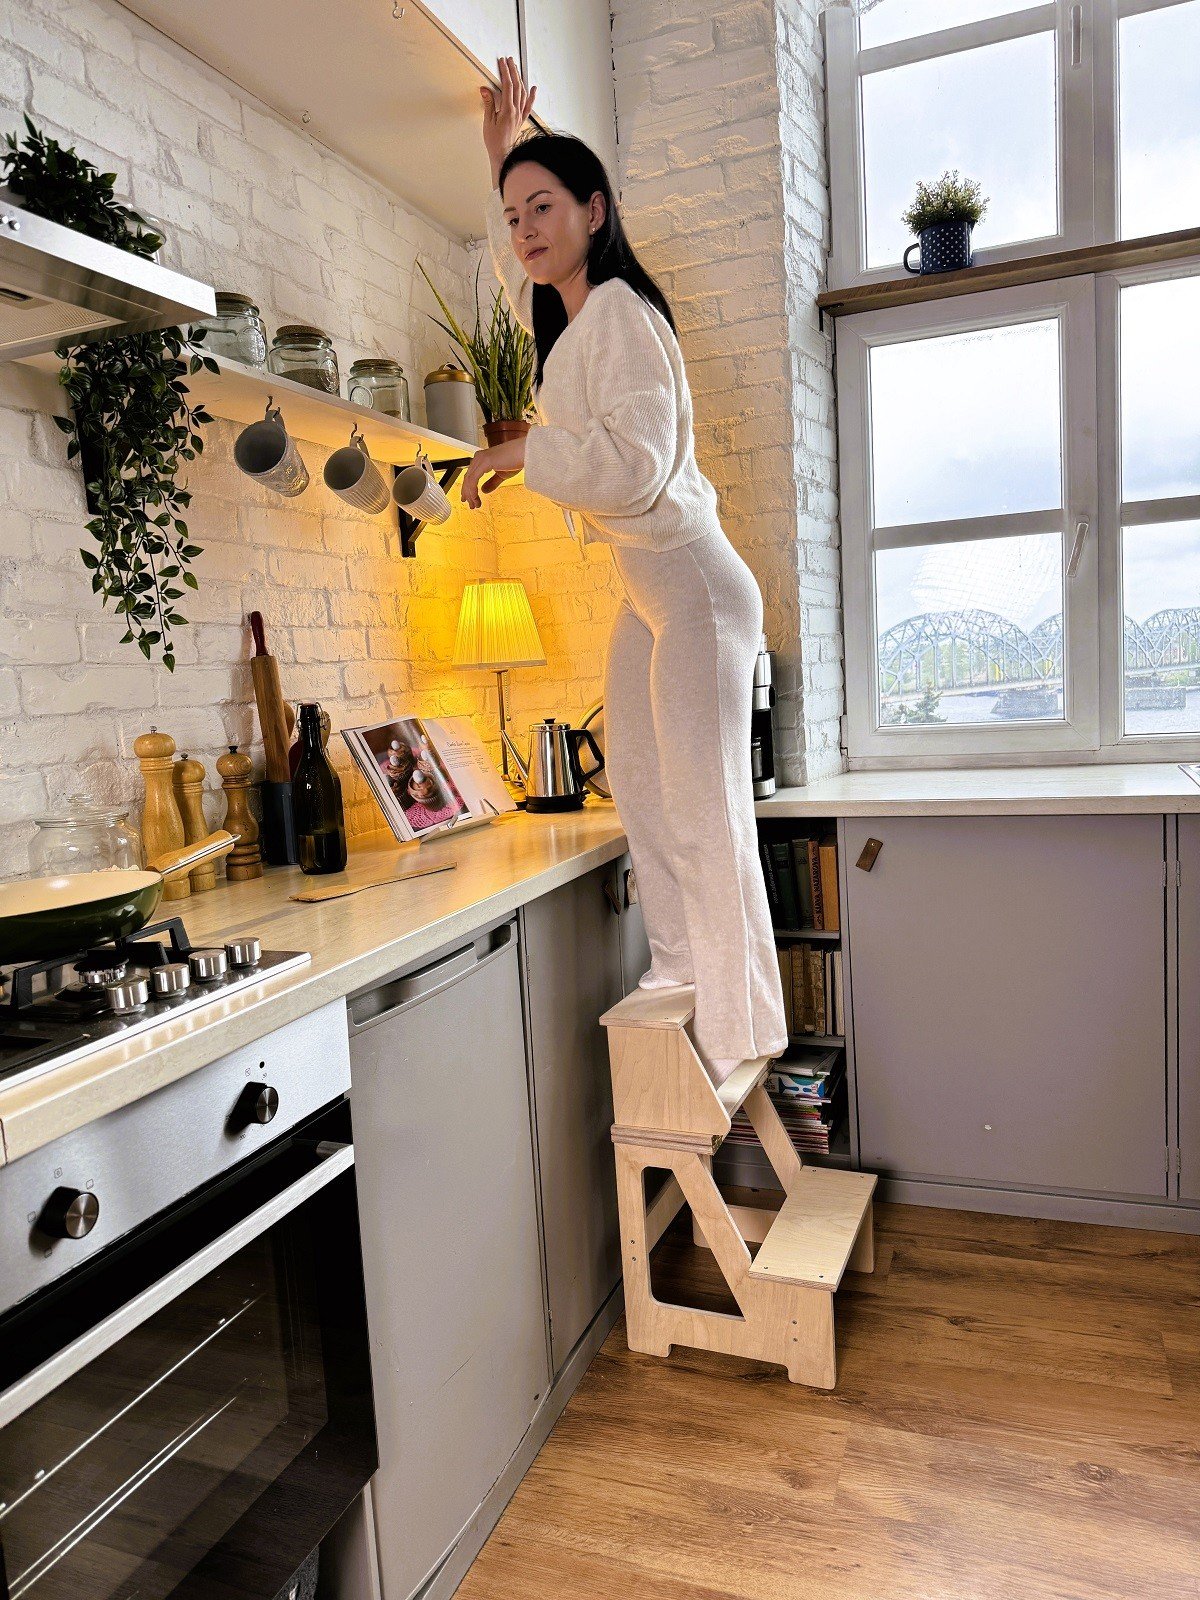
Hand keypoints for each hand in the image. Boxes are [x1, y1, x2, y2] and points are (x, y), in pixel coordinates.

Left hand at [460, 436, 525, 509]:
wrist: (526, 453)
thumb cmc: (517, 460)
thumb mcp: (502, 475)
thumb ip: (492, 482)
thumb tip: (483, 490)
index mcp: (482, 458)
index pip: (470, 475)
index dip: (468, 489)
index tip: (469, 500)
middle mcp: (479, 457)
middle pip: (467, 477)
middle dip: (467, 493)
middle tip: (471, 505)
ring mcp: (480, 459)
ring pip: (468, 480)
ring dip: (471, 494)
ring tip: (475, 505)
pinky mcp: (484, 462)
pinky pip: (473, 479)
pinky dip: (473, 490)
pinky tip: (476, 498)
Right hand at [480, 55, 536, 178]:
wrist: (503, 155)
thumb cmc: (495, 141)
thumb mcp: (488, 121)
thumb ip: (489, 104)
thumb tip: (486, 89)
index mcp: (508, 110)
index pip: (507, 86)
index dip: (505, 72)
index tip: (502, 62)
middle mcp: (516, 111)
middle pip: (516, 86)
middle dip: (513, 71)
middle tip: (509, 60)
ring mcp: (520, 115)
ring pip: (523, 93)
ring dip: (520, 79)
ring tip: (516, 69)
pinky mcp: (521, 120)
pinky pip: (528, 106)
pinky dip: (531, 96)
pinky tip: (533, 88)